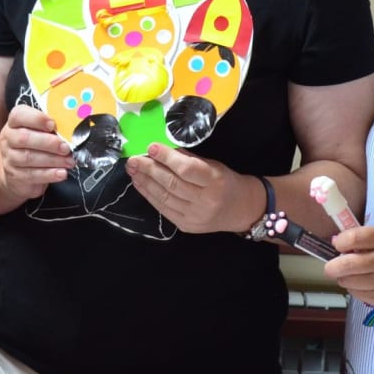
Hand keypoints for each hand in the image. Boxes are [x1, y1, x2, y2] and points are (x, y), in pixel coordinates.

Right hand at [0, 104, 73, 200]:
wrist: (17, 171)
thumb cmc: (34, 145)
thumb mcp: (40, 132)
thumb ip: (52, 127)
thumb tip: (72, 126)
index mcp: (14, 123)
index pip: (19, 115)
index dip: (36, 119)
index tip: (53, 124)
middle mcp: (9, 139)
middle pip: (24, 138)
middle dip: (48, 142)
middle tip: (66, 147)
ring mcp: (10, 158)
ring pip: (29, 158)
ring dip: (53, 159)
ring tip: (69, 161)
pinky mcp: (15, 176)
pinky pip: (32, 175)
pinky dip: (49, 174)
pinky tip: (62, 173)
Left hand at [125, 144, 253, 233]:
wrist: (241, 209)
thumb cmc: (226, 181)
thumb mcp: (213, 165)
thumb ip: (188, 159)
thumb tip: (161, 150)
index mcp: (215, 181)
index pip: (187, 169)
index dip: (167, 158)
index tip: (151, 147)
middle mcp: (205, 201)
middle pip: (171, 184)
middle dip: (149, 170)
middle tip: (134, 159)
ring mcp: (194, 216)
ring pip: (164, 197)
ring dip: (145, 182)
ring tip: (133, 170)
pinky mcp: (186, 226)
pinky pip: (163, 209)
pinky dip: (149, 196)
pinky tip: (140, 184)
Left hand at [325, 226, 373, 313]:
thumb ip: (366, 237)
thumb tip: (338, 243)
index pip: (352, 238)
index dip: (340, 242)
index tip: (340, 244)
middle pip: (342, 266)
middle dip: (333, 265)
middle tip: (338, 263)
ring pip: (347, 282)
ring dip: (344, 277)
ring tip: (354, 273)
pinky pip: (357, 294)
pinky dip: (355, 288)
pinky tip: (364, 283)